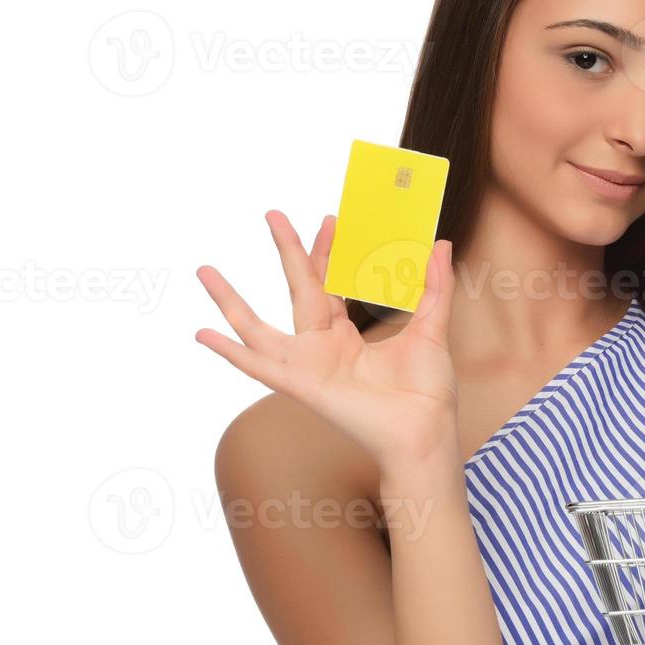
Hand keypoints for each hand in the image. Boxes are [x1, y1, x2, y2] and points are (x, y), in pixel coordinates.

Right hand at [195, 210, 460, 473]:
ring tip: (204, 271)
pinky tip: (203, 334)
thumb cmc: (426, 391)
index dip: (329, 251)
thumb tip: (440, 244)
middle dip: (287, 251)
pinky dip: (229, 352)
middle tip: (273, 213)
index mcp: (347, 336)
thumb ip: (434, 288)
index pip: (331, 283)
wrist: (425, 432)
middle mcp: (321, 348)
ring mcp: (307, 366)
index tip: (331, 218)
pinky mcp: (301, 385)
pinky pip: (257, 367)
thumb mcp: (431, 328)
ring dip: (230, 301)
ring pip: (259, 327)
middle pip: (298, 289)